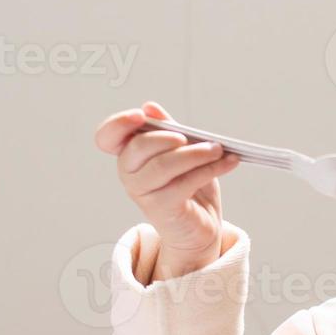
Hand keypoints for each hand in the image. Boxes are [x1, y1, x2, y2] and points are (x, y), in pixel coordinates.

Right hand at [94, 100, 240, 278]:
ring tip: (219, 149)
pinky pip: (184, 183)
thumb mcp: (181, 151)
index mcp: (129, 154)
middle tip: (198, 136)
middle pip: (138, 147)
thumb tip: (150, 107)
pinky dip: (210, 169)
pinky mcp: (161, 208)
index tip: (141, 116)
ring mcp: (142, 192)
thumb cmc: (188, 185)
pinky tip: (229, 162)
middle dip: (168, 137)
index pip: (107, 136)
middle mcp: (129, 173)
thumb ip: (168, 129)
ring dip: (196, 153)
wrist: (200, 227)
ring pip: (163, 165)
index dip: (118, 124)